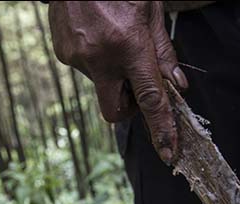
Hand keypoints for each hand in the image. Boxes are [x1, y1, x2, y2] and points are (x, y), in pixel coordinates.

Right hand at [48, 1, 186, 163]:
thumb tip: (176, 85)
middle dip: (130, 108)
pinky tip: (97, 33)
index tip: (168, 153)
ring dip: (114, 73)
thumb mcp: (151, 10)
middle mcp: (100, 57)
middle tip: (138, 84)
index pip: (151, 100)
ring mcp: (77, 58)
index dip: (161, 129)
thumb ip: (163, 52)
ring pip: (102, 86)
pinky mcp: (63, 54)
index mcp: (128, 45)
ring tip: (113, 37)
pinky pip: (87, 70)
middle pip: (116, 112)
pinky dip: (97, 60)